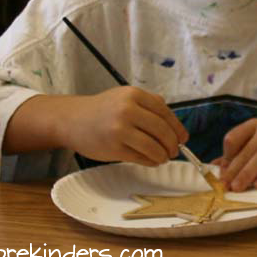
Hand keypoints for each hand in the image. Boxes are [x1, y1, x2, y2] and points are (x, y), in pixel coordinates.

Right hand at [59, 87, 188, 165]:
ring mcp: (119, 129)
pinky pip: (140, 157)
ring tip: (164, 157)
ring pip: (153, 147)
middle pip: (162, 130)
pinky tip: (153, 161)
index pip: (165, 113)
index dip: (177, 128)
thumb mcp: (126, 97)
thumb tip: (176, 127)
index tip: (184, 138)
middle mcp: (127, 110)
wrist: (73, 120)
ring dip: (163, 155)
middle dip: (172, 144)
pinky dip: (151, 161)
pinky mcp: (113, 147)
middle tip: (175, 151)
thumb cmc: (104, 109)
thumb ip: (151, 105)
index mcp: (134, 95)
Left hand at [216, 119, 256, 191]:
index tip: (222, 173)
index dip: (226, 157)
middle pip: (246, 150)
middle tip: (225, 186)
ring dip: (247, 174)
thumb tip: (216, 167)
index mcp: (255, 126)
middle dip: (233, 170)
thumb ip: (240, 154)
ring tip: (238, 188)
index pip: (233, 138)